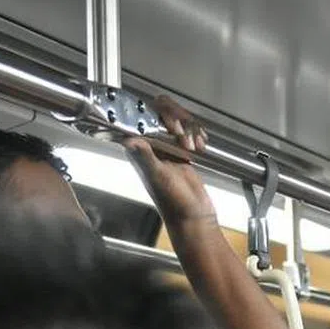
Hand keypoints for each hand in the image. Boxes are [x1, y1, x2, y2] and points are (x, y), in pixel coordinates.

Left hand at [123, 95, 215, 231]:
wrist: (194, 217)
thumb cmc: (174, 204)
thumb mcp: (159, 178)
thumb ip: (145, 157)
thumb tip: (129, 140)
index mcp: (140, 149)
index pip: (142, 116)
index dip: (156, 115)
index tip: (170, 126)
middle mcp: (152, 145)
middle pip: (161, 111)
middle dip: (177, 119)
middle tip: (182, 136)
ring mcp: (168, 146)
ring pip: (178, 118)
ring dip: (190, 128)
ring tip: (194, 147)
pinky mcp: (182, 150)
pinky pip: (189, 130)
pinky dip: (197, 134)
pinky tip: (200, 147)